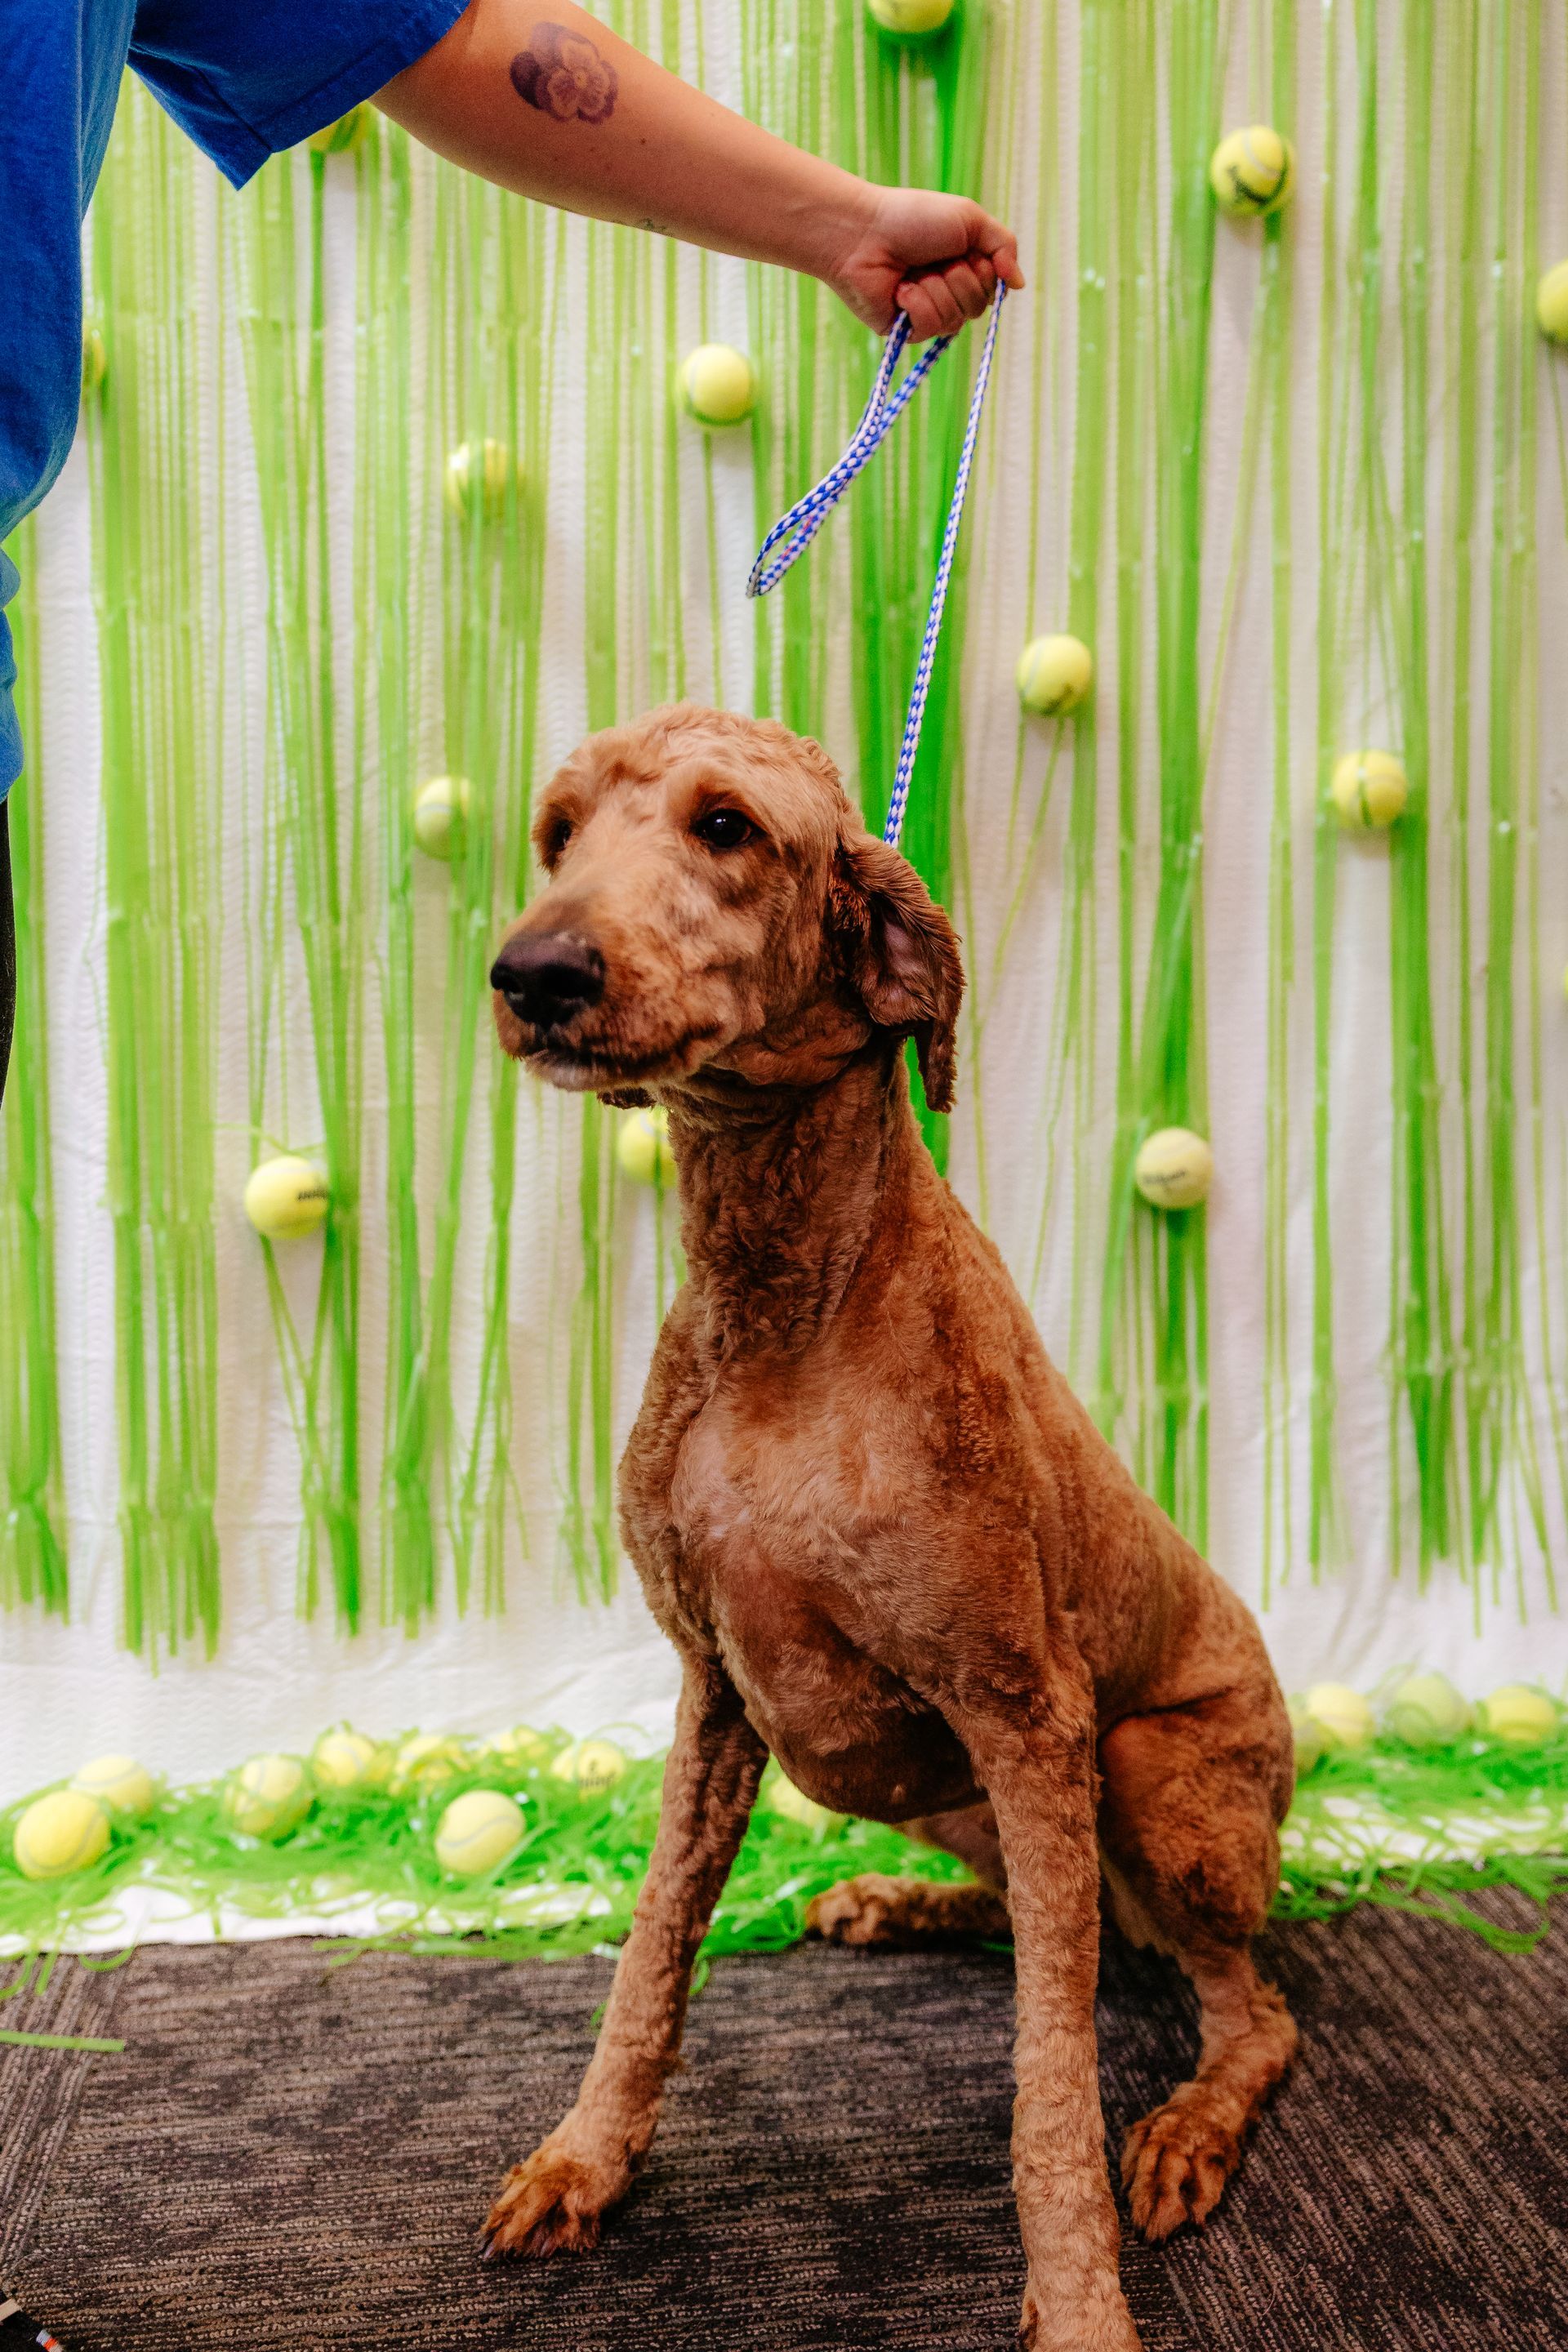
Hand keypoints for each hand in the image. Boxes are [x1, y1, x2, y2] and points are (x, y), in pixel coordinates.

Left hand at [822, 184, 1024, 339]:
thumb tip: (1019, 284)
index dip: (985, 270)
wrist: (864, 232)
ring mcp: (927, 314)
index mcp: (964, 266)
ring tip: (914, 272)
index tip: (966, 250)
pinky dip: (918, 304)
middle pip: (978, 306)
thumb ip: (1004, 246)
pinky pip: (931, 328)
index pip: (994, 287)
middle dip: (960, 278)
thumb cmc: (913, 218)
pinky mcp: (906, 331)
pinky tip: (900, 289)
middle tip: (936, 259)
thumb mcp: (970, 219)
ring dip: (937, 289)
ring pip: (956, 319)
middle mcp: (948, 293)